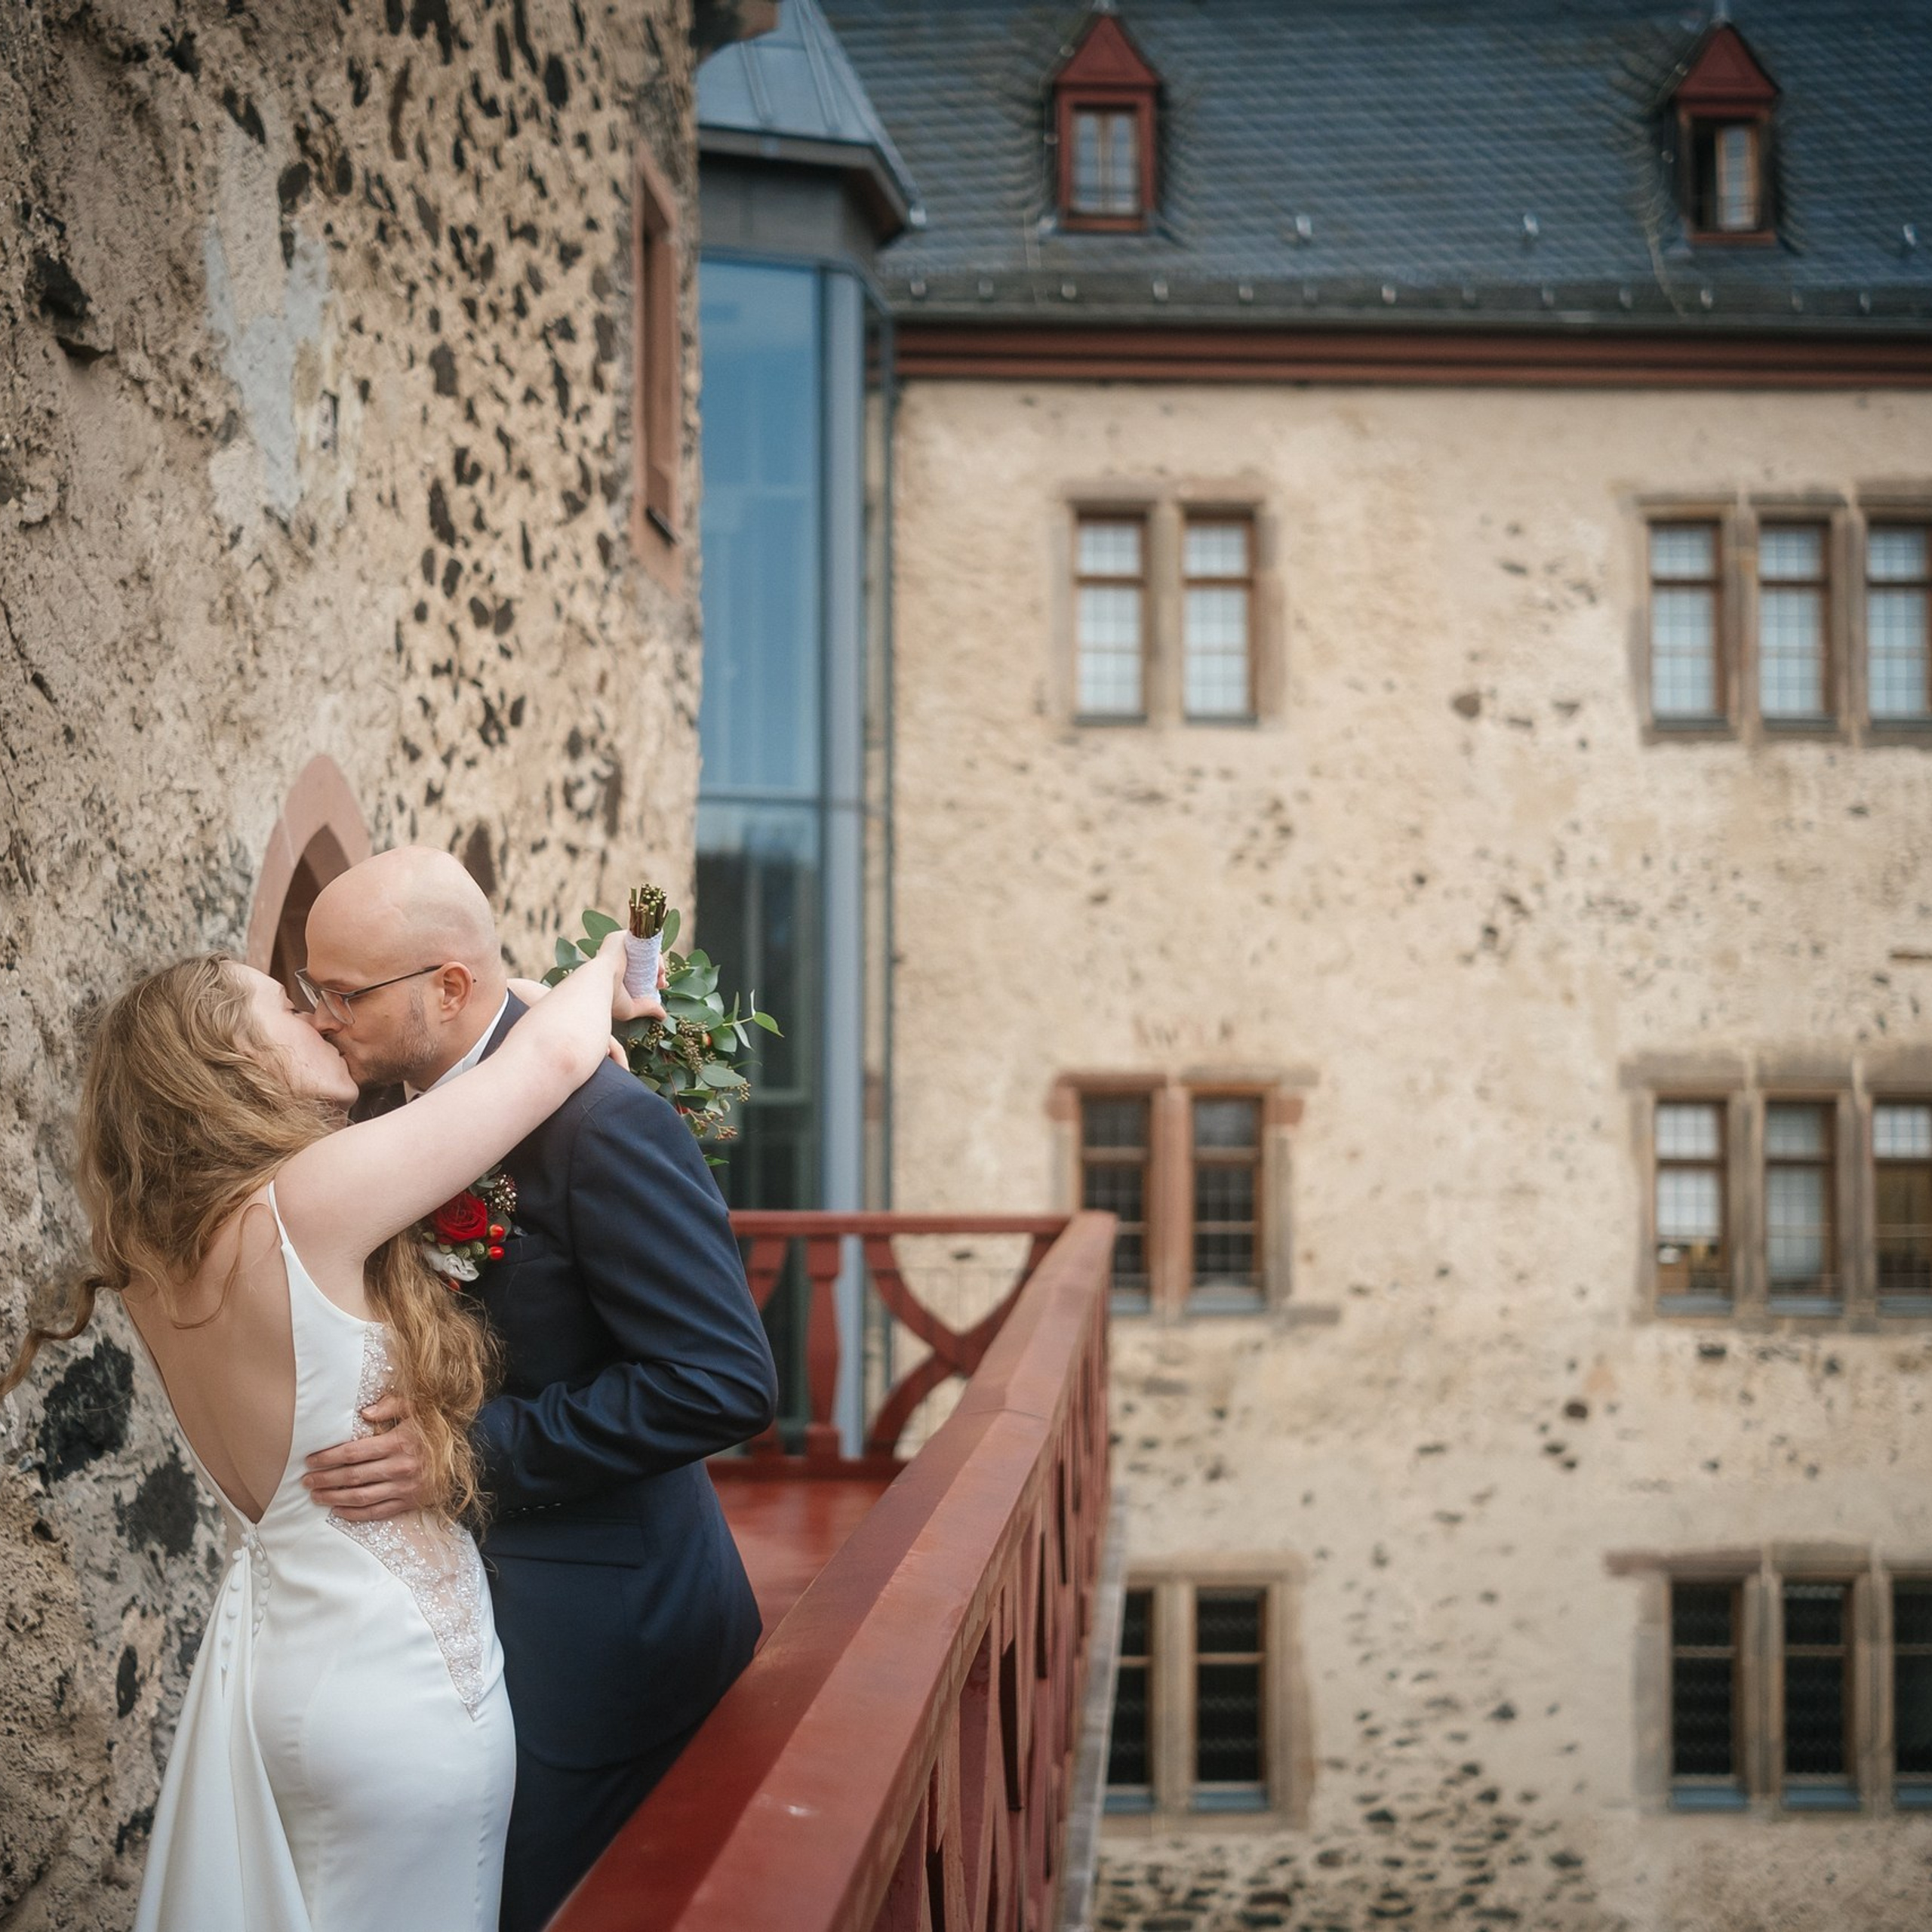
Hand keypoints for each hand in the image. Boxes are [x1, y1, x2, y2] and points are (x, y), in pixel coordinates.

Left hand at [302, 1398, 434, 1519]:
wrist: (462, 1453)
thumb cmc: (433, 1427)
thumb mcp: (417, 1407)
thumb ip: (391, 1405)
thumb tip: (364, 1413)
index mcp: (399, 1442)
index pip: (354, 1453)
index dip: (329, 1457)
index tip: (311, 1460)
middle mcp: (401, 1467)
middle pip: (353, 1476)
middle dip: (325, 1479)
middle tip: (306, 1480)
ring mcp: (405, 1487)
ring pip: (361, 1496)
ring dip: (334, 1497)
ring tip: (316, 1496)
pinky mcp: (410, 1502)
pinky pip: (377, 1512)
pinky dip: (355, 1513)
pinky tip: (338, 1510)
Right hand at [608, 931, 666, 1024]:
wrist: (600, 981)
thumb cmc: (610, 997)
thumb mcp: (631, 1007)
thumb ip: (647, 1009)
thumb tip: (662, 1016)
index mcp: (615, 973)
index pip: (637, 971)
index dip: (652, 978)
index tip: (659, 987)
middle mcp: (616, 959)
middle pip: (643, 961)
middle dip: (657, 972)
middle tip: (662, 983)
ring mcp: (618, 946)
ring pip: (645, 951)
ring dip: (658, 963)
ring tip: (661, 975)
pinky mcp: (621, 937)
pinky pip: (643, 940)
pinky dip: (654, 951)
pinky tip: (658, 966)